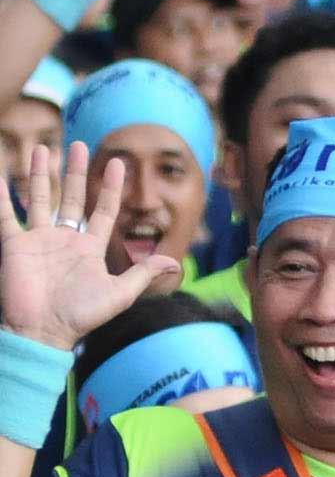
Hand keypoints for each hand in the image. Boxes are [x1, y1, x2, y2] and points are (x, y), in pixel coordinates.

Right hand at [1, 143, 175, 347]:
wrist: (43, 331)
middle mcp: (64, 238)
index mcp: (90, 247)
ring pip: (41, 198)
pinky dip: (2, 196)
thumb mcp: (119, 293)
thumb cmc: (81, 316)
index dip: (111, 187)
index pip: (103, 209)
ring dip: (41, 174)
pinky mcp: (14, 245)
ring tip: (43, 148)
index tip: (118, 162)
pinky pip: (6, 215)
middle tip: (79, 145)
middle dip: (76, 171)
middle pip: (72, 197)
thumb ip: (143, 273)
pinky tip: (1, 175)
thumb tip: (176, 263)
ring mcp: (38, 239)